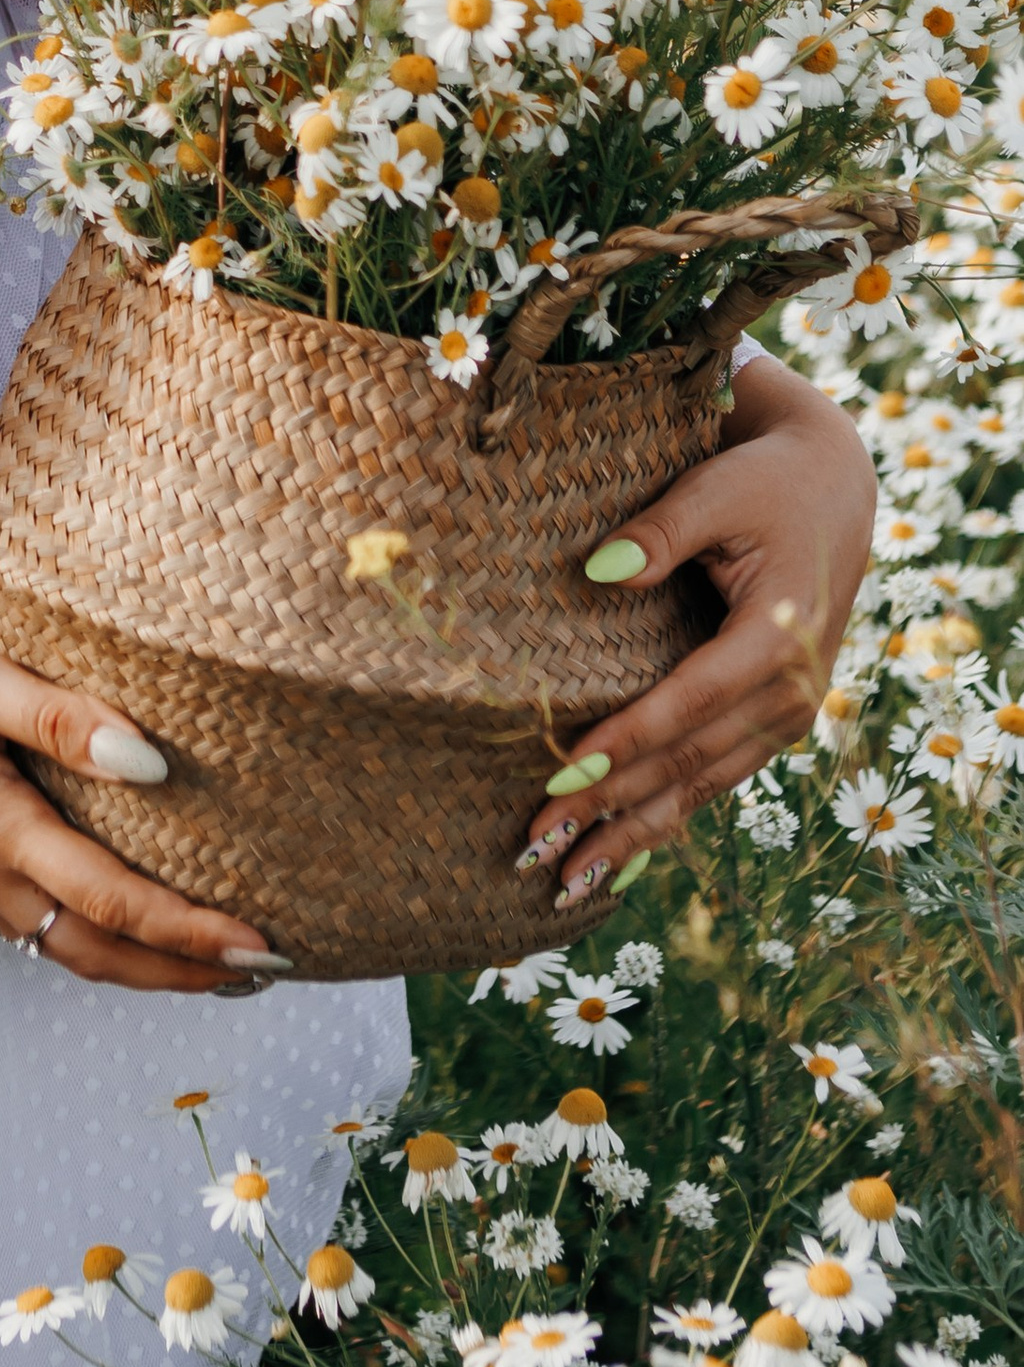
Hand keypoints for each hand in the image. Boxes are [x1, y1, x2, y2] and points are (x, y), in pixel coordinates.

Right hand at [0, 574, 281, 994]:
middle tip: (265, 975)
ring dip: (145, 967)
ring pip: (70, 950)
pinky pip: (39, 928)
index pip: (116, 901)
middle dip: (185, 973)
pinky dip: (98, 944)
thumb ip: (54, 716)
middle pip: (102, 953)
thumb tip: (151, 761)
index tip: (265, 945)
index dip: (195, 933)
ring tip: (213, 966)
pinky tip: (120, 926)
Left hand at [516, 353, 875, 907]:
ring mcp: (788, 712)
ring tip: (566, 881)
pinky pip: (716, 779)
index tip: (559, 776)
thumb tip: (598, 570)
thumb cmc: (761, 485)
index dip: (626, 741)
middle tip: (536, 849)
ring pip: (703, 786)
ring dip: (634, 835)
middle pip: (691, 762)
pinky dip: (666, 819)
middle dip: (611, 811)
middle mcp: (792, 687)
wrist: (830, 492)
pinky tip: (618, 858)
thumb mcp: (715, 490)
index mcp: (779, 634)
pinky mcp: (773, 720)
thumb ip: (662, 530)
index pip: (690, 701)